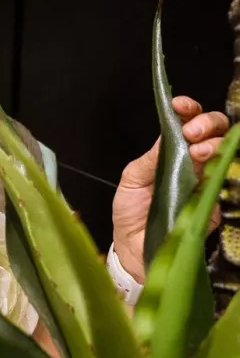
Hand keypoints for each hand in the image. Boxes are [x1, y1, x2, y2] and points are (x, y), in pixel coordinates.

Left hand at [112, 97, 228, 282]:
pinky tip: (212, 169)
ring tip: (199, 152)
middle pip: (214, 131)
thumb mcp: (131, 179)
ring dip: (215, 144)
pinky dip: (223, 171)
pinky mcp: (214, 205)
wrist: (134, 251)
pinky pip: (226, 183)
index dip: (188, 109)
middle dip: (207, 123)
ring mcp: (205, 182)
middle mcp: (192, 163)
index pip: (187, 122)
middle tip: (192, 133)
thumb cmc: (130, 212)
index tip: (180, 107)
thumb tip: (170, 132)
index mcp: (170, 152)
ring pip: (225, 152)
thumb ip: (151, 159)